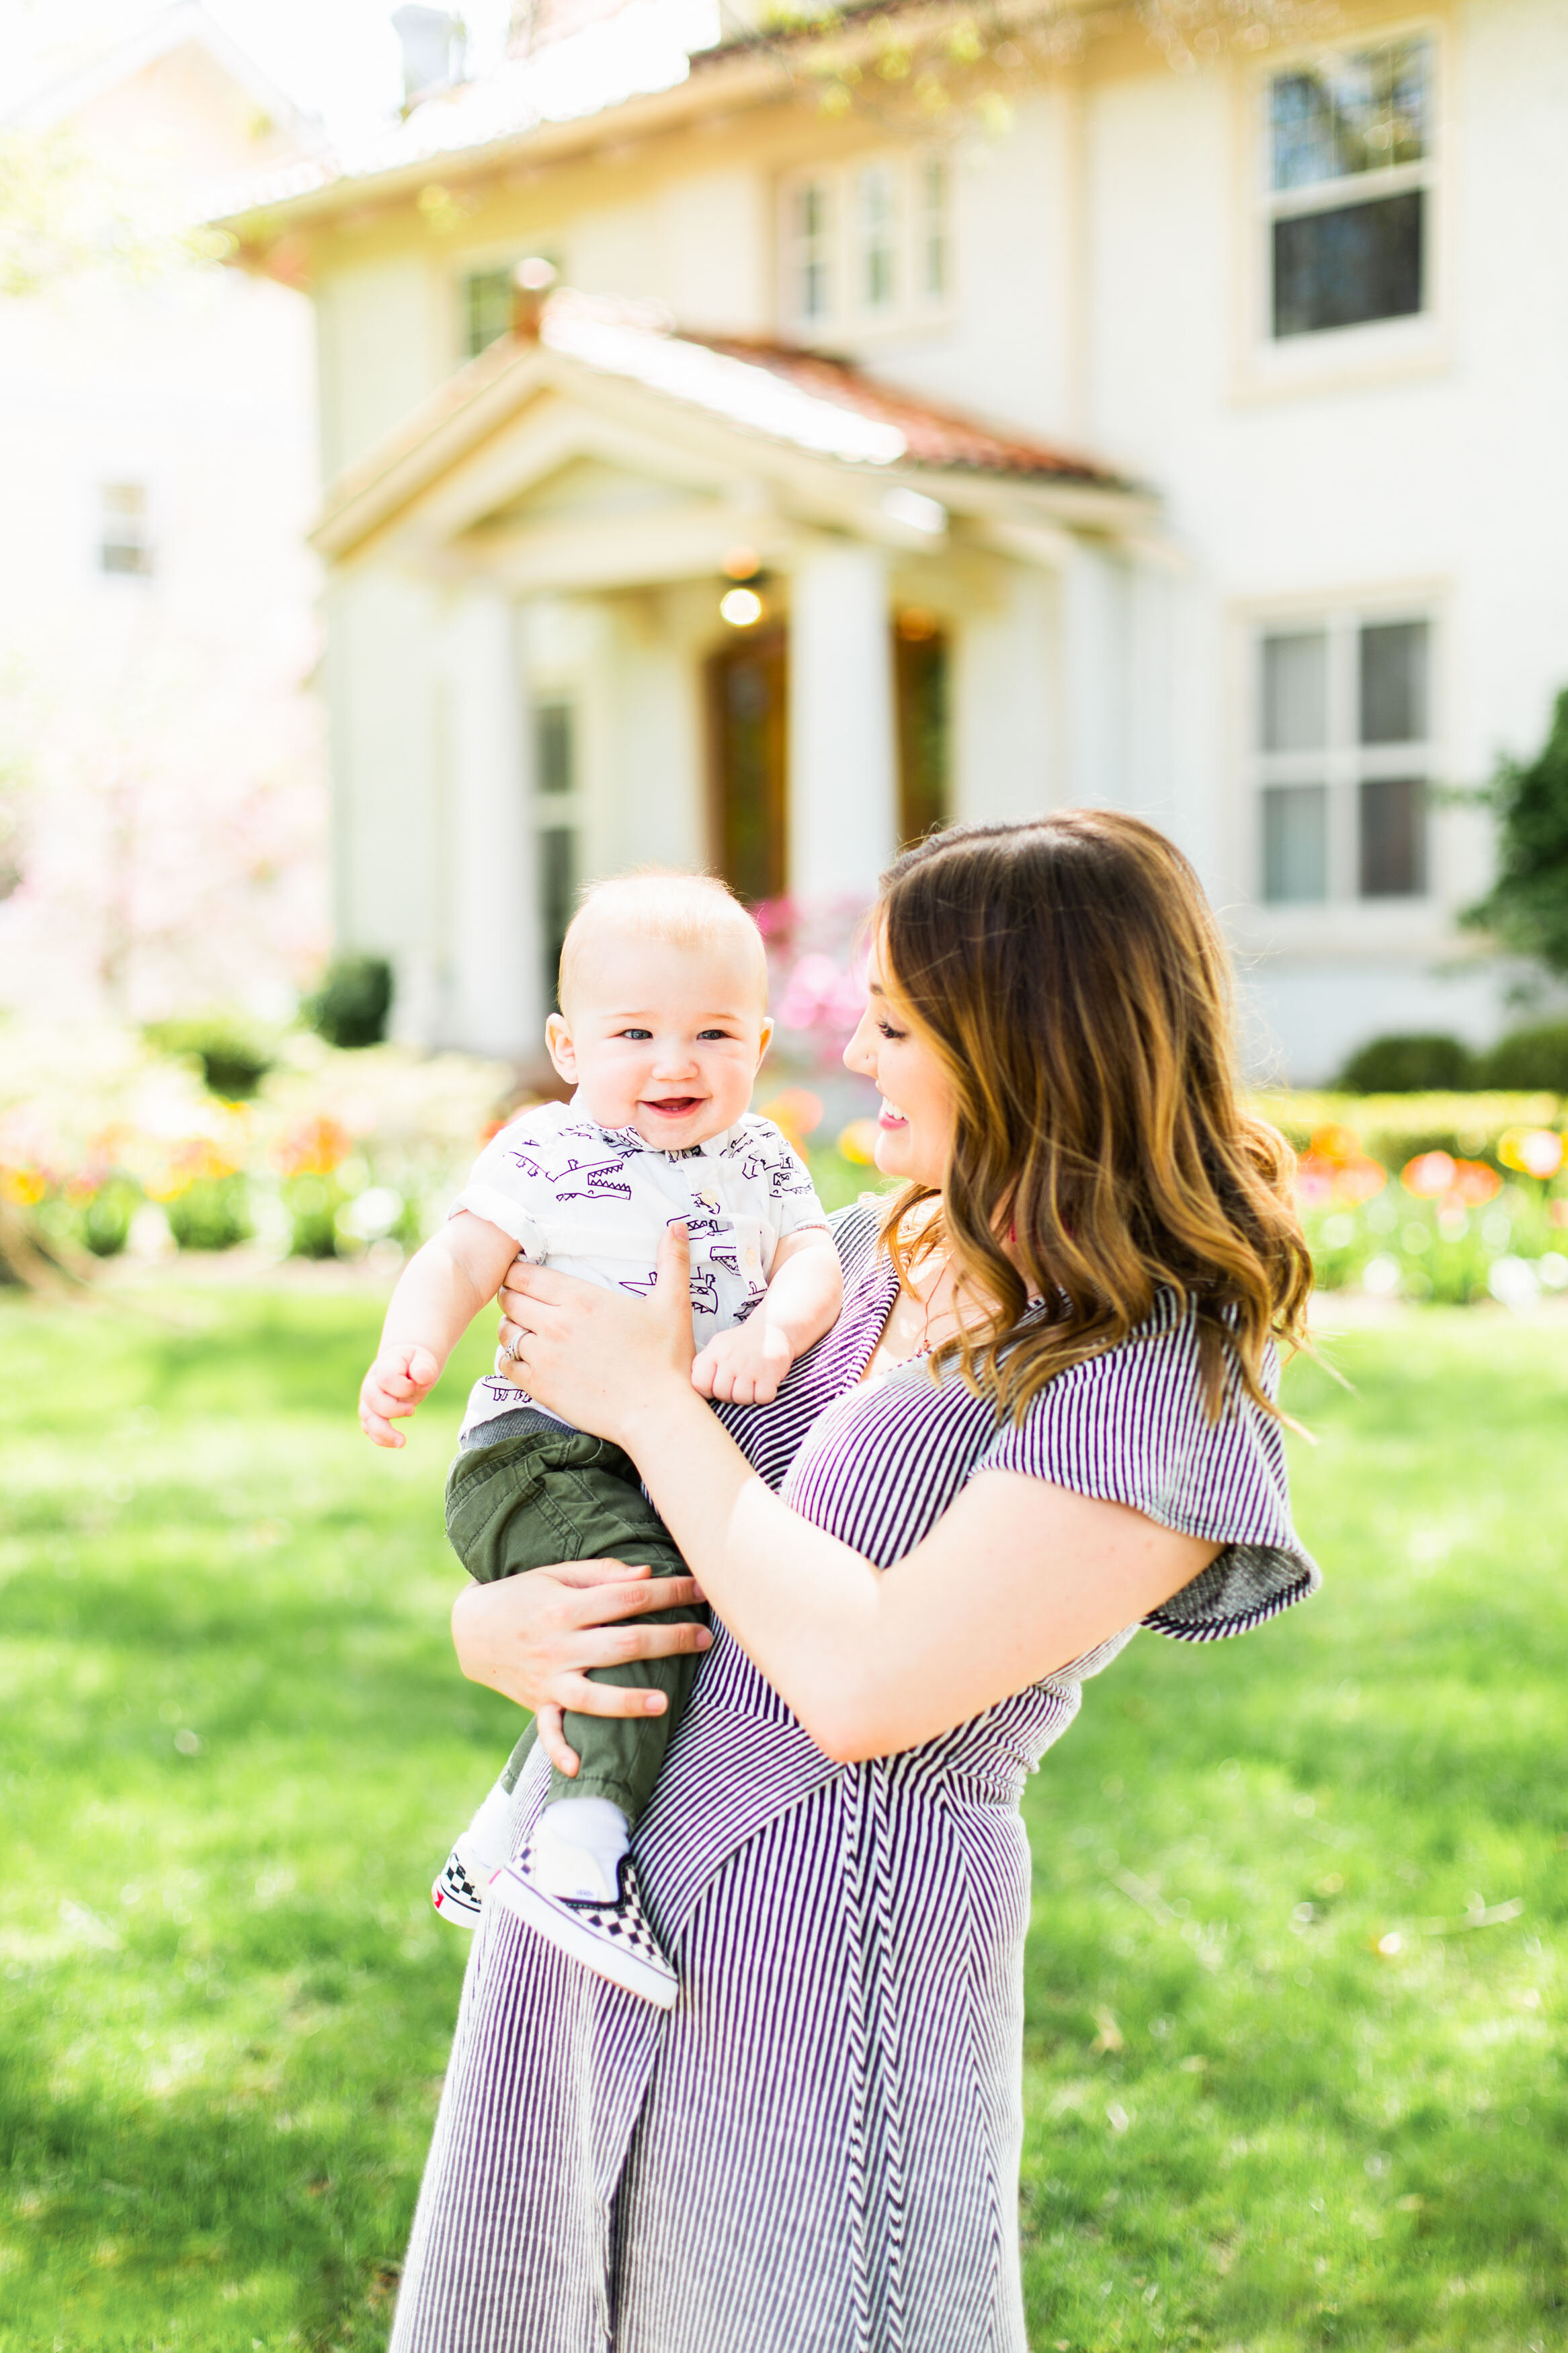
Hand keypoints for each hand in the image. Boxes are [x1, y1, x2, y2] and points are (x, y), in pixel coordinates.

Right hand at [359, 1343, 440, 1446]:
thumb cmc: (416, 1363)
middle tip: (412, 1410)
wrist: (407, 1366)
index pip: (386, 1377)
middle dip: (393, 1409)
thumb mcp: (425, 1361)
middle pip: (372, 1398)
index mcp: (385, 1366)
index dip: (403, 1386)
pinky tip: (398, 1443)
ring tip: (402, 1442)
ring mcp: (369, 1399)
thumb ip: (424, 1367)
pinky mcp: (372, 1412)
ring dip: (383, 1431)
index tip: (416, 1385)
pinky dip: (381, 1438)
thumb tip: (422, 1376)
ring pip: (367, 1417)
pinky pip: (369, 1428)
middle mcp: (372, 1382)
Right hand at [451, 1560, 710, 1776]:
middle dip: (668, 1641)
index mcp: (565, 1608)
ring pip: (591, 1696)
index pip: (627, 1599)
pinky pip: (548, 1731)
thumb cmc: (522, 1595)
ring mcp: (547, 1679)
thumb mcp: (554, 1574)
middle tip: (705, 1638)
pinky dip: (560, 1751)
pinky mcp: (537, 1703)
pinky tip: (579, 1767)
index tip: (700, 1588)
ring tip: (663, 1702)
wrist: (470, 1629)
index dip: (668, 1592)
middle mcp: (558, 1645)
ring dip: (627, 1702)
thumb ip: (600, 1575)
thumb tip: (646, 1577)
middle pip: (621, 1645)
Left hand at [496, 1222, 695, 1444]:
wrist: (655, 1413)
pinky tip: (523, 1356)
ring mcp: (544, 1357)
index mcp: (580, 1299)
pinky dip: (509, 1358)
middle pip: (509, 1299)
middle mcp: (555, 1324)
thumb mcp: (673, 1304)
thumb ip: (672, 1262)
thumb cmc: (665, 1359)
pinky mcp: (541, 1386)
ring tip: (522, 1327)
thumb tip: (677, 1225)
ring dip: (510, 1326)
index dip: (517, 1271)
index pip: (525, 1274)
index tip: (523, 1273)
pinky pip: (506, 1365)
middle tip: (520, 1297)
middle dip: (511, 1294)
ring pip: (505, 1331)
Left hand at [691, 1314, 793, 1405]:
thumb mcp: (717, 1346)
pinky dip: (764, 1395)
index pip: (700, 1384)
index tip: (717, 1386)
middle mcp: (731, 1358)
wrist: (773, 1329)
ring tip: (751, 1384)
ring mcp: (751, 1366)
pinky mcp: (771, 1372)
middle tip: (737, 1385)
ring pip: (742, 1398)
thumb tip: (695, 1386)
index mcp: (715, 1352)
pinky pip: (762, 1398)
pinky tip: (764, 1384)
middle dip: (729, 1395)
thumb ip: (702, 1364)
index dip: (708, 1391)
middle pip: (722, 1394)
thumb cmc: (740, 1344)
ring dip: (747, 1396)